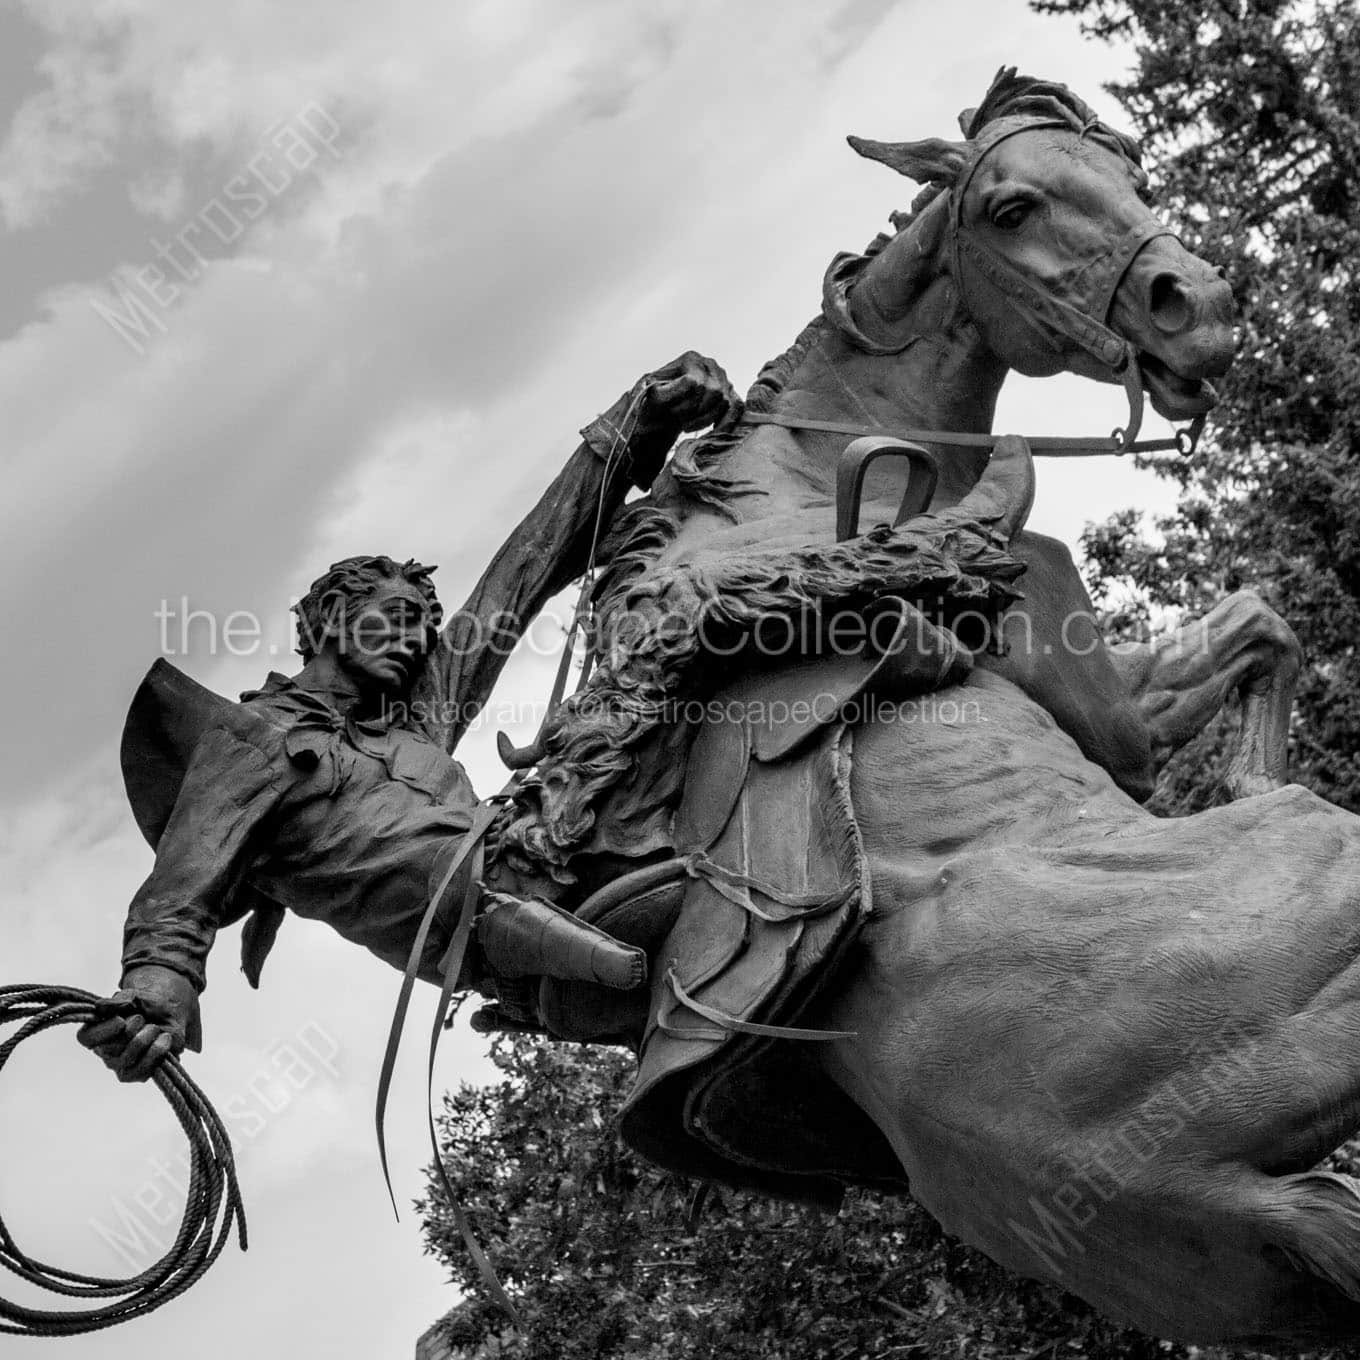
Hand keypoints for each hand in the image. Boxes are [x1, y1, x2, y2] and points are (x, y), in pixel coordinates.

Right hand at [76, 965, 201, 1082]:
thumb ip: (117, 1001)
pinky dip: (158, 1051)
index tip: (121, 1020)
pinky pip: (142, 1071)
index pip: (87, 1038)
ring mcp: (120, 1065)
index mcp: (97, 1030)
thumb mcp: (134, 997)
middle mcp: (105, 1051)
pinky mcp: (137, 1074)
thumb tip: (100, 1006)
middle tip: (144, 1018)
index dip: (103, 1031)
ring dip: (147, 1038)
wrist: (170, 1014)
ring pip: (128, 1058)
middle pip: (112, 1047)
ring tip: (155, 1028)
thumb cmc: (147, 1006)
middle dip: (134, 1028)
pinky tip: (164, 1039)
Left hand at [638, 351, 740, 435]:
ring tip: (688, 426)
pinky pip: (736, 408)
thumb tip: (687, 386)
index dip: (684, 403)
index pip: (695, 383)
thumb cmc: (653, 402)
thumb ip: (659, 389)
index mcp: (691, 358)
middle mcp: (710, 364)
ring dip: (705, 419)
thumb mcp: (649, 393)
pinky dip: (725, 423)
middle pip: (713, 392)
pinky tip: (710, 432)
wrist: (660, 411)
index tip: (672, 414)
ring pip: (724, 401)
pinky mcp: (731, 394)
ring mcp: (723, 378)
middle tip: (681, 423)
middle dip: (696, 412)